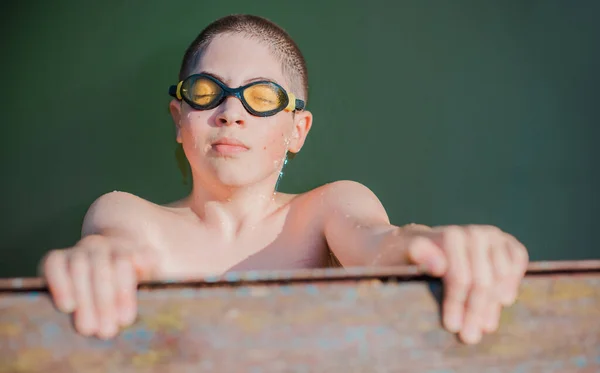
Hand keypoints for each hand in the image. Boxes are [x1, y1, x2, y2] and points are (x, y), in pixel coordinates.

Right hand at [40, 235, 155, 338]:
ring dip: (83, 300)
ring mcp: (78, 250)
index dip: (123, 292)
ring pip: (78, 267)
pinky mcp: (55, 259)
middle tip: (106, 331)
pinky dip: (59, 285)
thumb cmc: (134, 274)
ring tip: (87, 329)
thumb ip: (148, 266)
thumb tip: (139, 262)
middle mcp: (100, 245)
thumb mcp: (149, 273)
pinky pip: (53, 264)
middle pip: (101, 268)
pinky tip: (67, 307)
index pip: (123, 263)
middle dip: (104, 302)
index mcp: (126, 248)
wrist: (110, 259)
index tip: (125, 320)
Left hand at [403, 224, 528, 343]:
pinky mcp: (504, 241)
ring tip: (484, 326)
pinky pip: (518, 259)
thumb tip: (438, 265)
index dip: (457, 303)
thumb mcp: (397, 254)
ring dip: (493, 304)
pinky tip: (504, 300)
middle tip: (469, 336)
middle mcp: (472, 233)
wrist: (409, 242)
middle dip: (475, 311)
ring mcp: (490, 236)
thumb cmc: (401, 254)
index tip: (451, 326)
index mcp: (448, 236)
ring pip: (501, 275)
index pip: (460, 276)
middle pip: (482, 281)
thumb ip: (416, 254)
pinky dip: (513, 281)